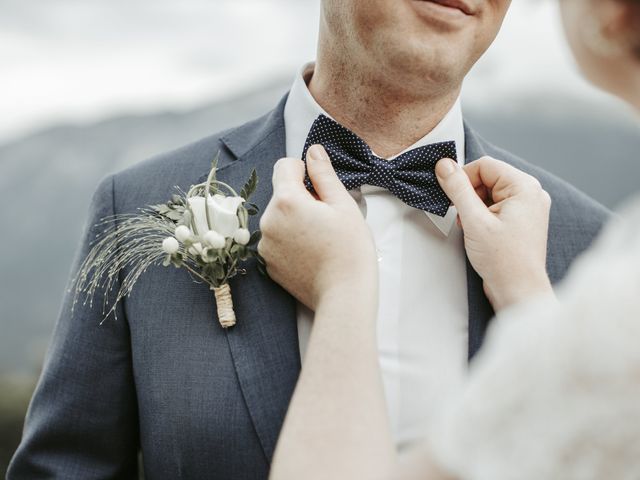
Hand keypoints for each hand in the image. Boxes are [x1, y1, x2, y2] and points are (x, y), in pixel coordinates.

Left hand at [258, 144, 377, 310]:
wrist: (343, 295)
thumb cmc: (350, 249)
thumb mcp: (342, 204)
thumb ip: (323, 174)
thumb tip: (313, 150)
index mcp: (286, 201)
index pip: (284, 166)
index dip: (304, 171)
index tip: (321, 189)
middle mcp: (268, 221)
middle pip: (282, 194)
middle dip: (301, 199)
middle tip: (327, 219)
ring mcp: (265, 245)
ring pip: (279, 218)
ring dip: (295, 220)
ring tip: (320, 238)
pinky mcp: (268, 264)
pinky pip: (277, 241)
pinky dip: (291, 241)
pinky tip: (312, 253)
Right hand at [435, 156, 552, 310]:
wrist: (518, 291)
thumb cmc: (503, 260)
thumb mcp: (473, 220)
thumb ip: (458, 189)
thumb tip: (445, 165)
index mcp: (525, 187)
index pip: (485, 165)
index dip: (463, 178)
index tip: (450, 194)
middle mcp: (530, 193)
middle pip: (488, 178)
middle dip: (469, 195)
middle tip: (463, 217)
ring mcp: (528, 208)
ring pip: (490, 192)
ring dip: (474, 206)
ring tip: (471, 227)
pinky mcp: (521, 221)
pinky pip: (496, 206)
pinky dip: (482, 215)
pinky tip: (478, 231)